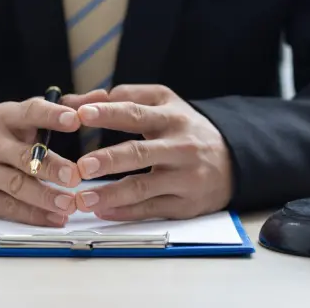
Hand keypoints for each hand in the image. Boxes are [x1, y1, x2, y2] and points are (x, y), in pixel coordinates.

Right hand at [0, 98, 82, 226]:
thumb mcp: (21, 116)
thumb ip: (63, 108)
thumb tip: (103, 97)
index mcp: (4, 117)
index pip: (29, 112)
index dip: (52, 116)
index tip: (76, 120)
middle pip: (23, 155)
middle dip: (50, 166)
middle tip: (75, 176)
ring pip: (16, 185)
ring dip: (45, 197)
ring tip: (70, 204)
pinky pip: (9, 207)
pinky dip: (34, 215)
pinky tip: (56, 218)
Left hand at [73, 85, 232, 220]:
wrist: (233, 160)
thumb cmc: (184, 129)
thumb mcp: (162, 104)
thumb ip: (121, 98)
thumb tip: (75, 100)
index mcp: (171, 117)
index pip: (136, 113)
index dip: (108, 113)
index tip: (81, 114)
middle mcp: (179, 146)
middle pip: (140, 153)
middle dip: (109, 160)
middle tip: (82, 166)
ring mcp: (184, 177)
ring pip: (143, 187)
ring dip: (111, 194)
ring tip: (84, 198)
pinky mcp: (185, 204)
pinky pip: (151, 209)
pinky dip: (125, 212)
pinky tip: (103, 211)